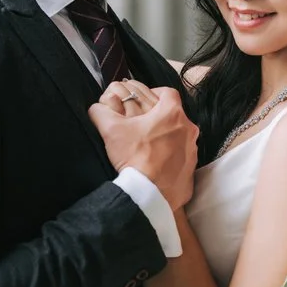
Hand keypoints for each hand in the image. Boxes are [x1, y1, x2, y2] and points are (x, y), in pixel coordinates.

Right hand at [89, 85, 197, 207]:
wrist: (149, 194)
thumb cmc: (133, 157)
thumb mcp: (110, 131)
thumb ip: (100, 113)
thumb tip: (94, 108)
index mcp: (172, 114)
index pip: (168, 93)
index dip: (154, 93)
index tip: (142, 102)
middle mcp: (188, 129)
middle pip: (174, 116)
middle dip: (158, 118)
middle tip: (140, 126)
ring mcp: (192, 150)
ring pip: (179, 136)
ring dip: (166, 138)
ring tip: (147, 148)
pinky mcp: (191, 168)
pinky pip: (181, 157)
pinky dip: (170, 157)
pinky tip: (155, 165)